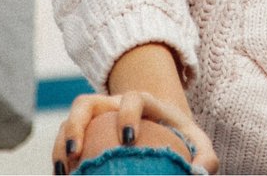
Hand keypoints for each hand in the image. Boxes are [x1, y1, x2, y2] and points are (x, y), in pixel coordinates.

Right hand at [53, 91, 218, 174]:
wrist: (163, 127)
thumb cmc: (180, 135)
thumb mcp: (197, 142)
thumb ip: (206, 156)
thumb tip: (200, 174)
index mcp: (142, 101)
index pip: (132, 98)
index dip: (127, 114)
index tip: (129, 140)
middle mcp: (112, 104)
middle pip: (86, 103)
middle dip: (76, 125)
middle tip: (76, 152)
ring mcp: (95, 116)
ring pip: (69, 120)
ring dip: (60, 142)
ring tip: (63, 171)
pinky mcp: (84, 131)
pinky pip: (64, 139)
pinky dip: (60, 157)